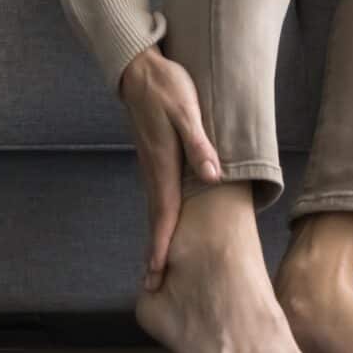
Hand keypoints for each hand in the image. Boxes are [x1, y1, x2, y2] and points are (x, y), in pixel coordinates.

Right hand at [117, 46, 224, 291]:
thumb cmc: (167, 87)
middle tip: (151, 283)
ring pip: (155, 208)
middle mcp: (154, 169)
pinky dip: (157, 217)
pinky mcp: (154, 157)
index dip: (161, 245)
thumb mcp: (187, 111)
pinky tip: (161, 224)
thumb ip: (199, 144)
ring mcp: (151, 165)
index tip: (156, 273)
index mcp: (163, 163)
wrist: (139, 69)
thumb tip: (212, 176)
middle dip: (153, 251)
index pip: (164, 213)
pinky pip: (156, 195)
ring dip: (155, 237)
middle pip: (155, 218)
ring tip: (154, 264)